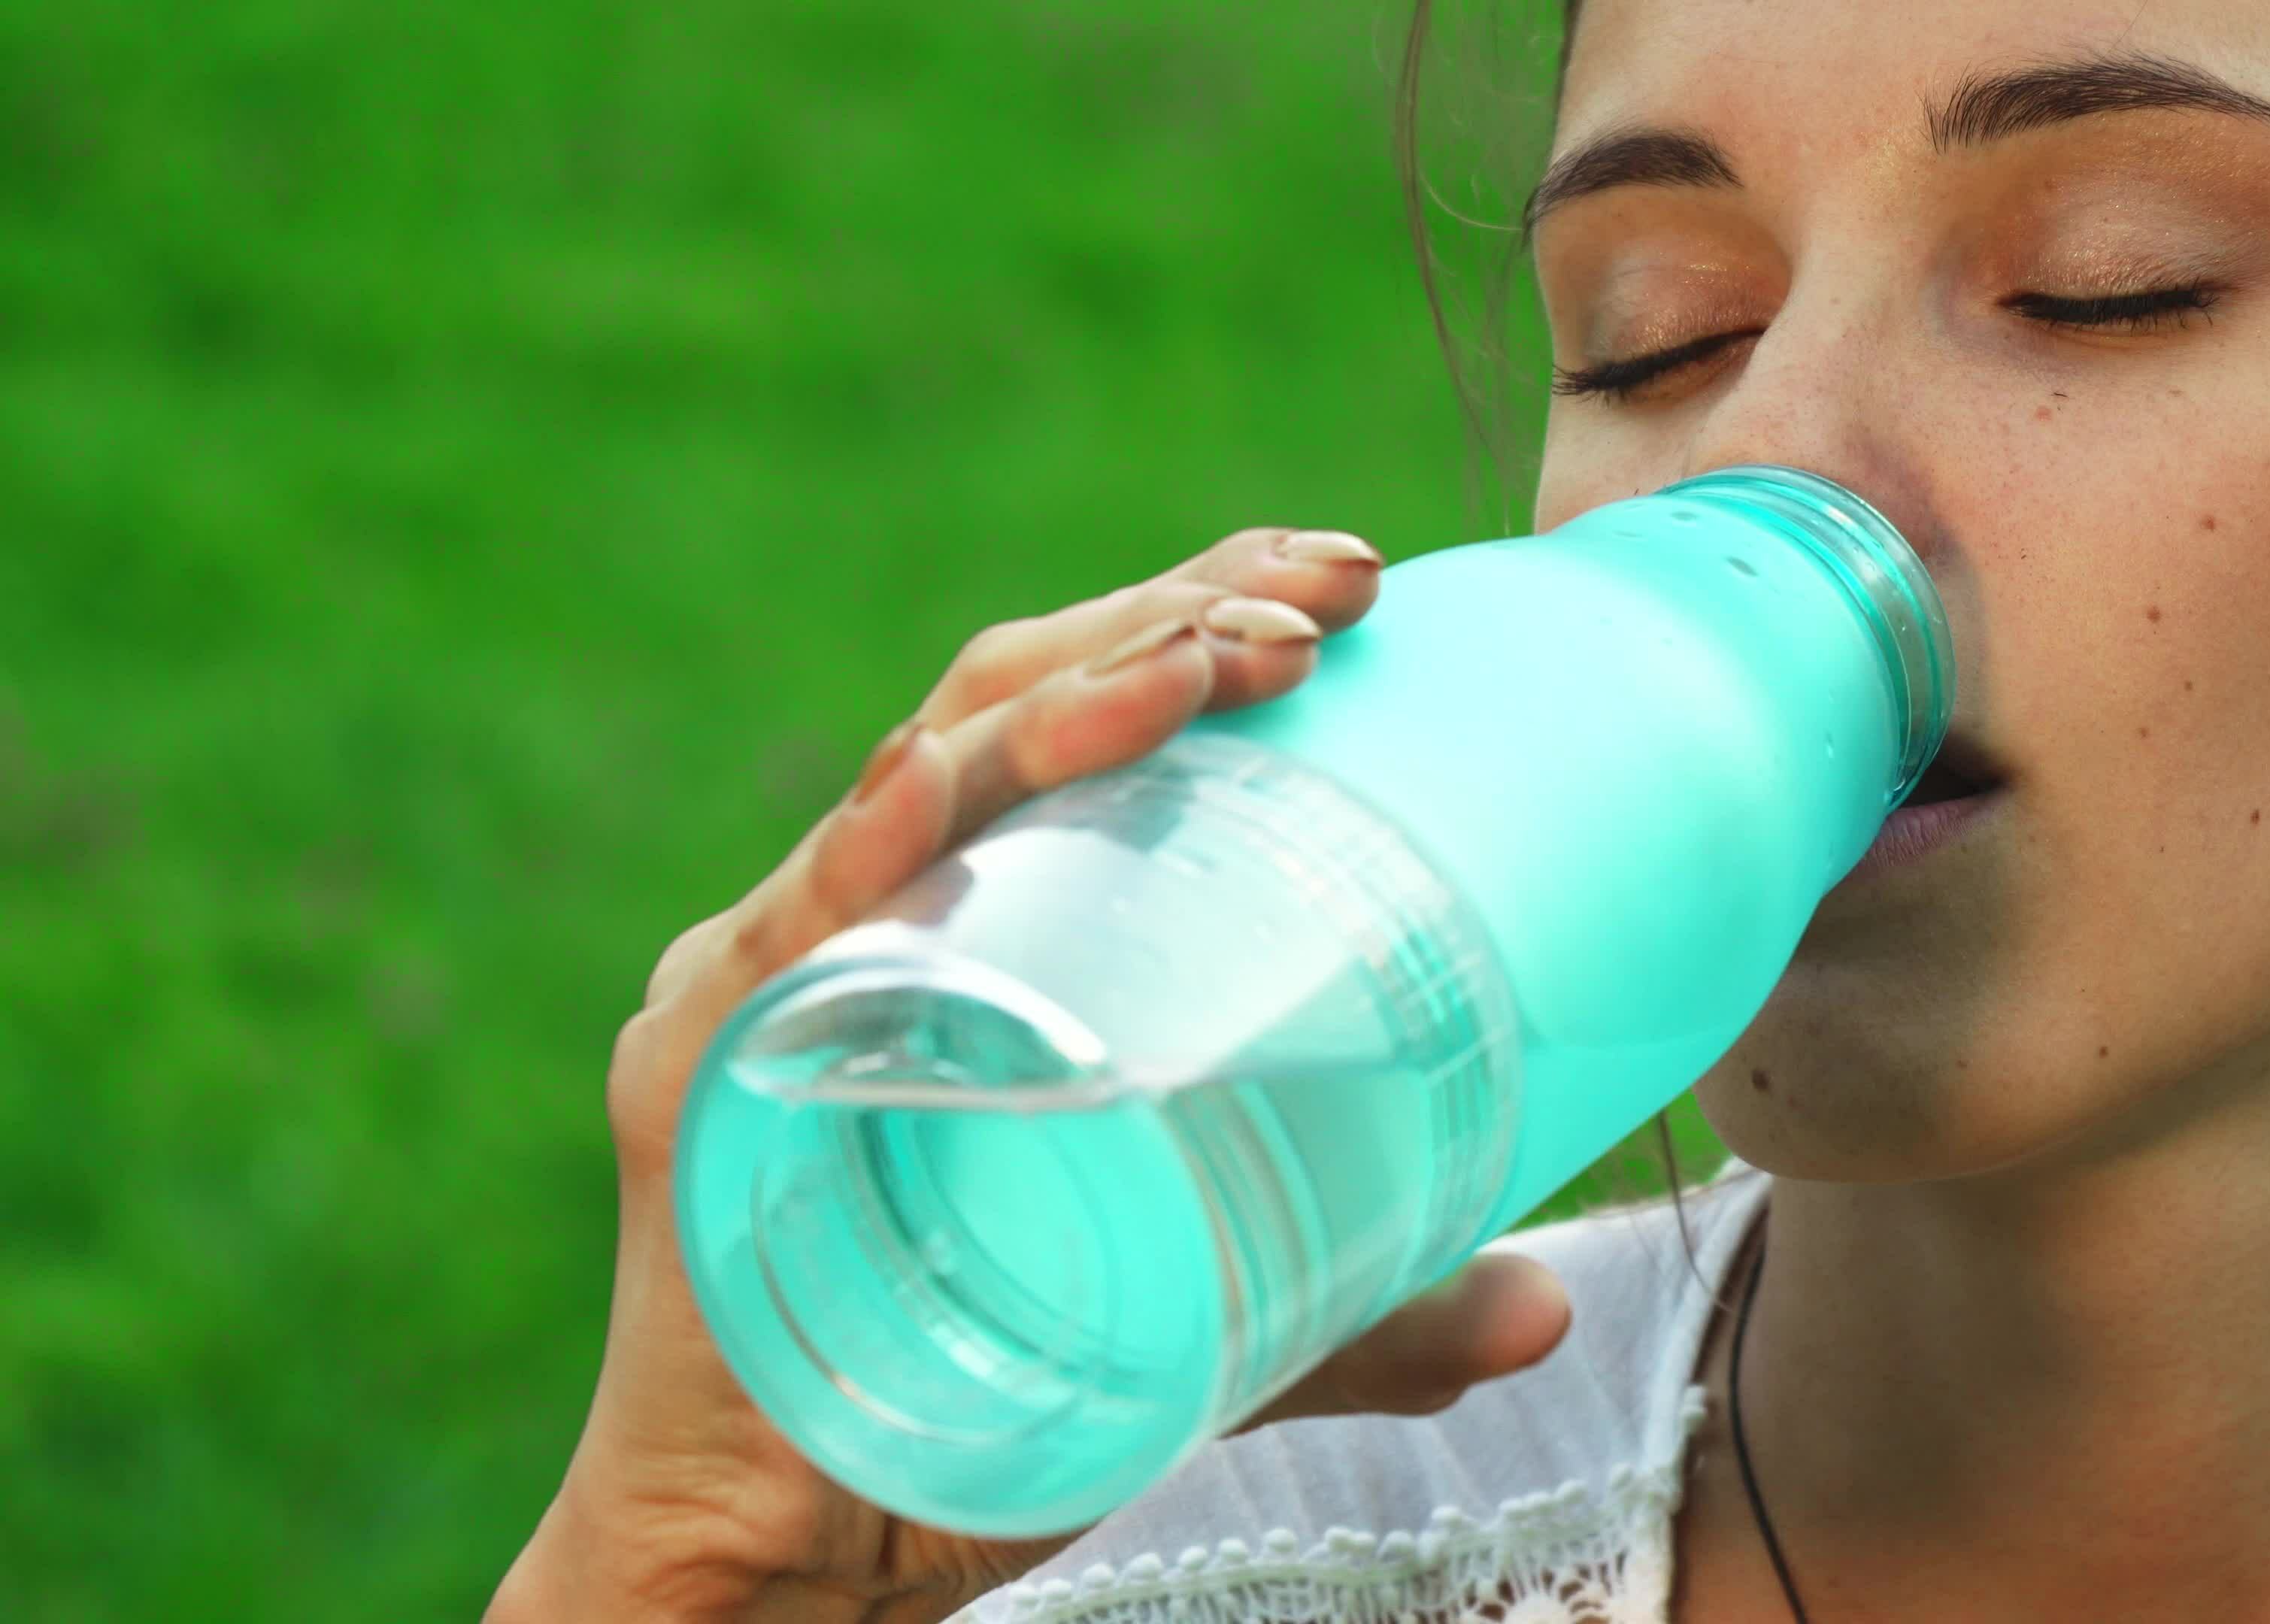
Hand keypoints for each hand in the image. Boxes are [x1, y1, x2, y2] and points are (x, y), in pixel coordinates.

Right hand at [490, 527, 1575, 1623]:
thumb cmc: (980, 1410)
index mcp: (978, 932)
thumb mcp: (1215, 1324)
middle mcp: (872, 919)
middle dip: (1170, 617)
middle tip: (1328, 594)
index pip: (1085, 723)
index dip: (1203, 623)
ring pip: (925, 778)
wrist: (788, 1568)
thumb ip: (1368, 1300)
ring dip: (1073, 699)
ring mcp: (779, 983)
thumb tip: (1548, 1303)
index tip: (1353, 586)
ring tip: (1222, 664)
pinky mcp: (706, 1081)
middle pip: (1015, 704)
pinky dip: (874, 852)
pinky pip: (791, 935)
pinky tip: (949, 789)